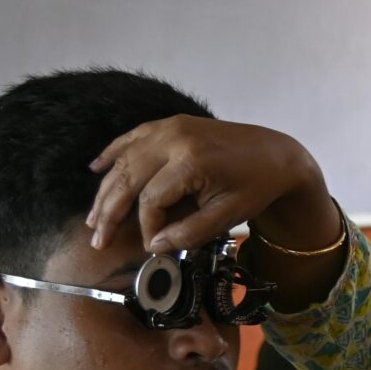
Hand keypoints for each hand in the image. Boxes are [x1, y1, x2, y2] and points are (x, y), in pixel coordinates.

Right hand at [87, 117, 329, 255]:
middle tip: (97, 240)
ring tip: (93, 218)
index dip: (146, 227)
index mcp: (192, 161)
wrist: (277, 154)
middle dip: (110, 212)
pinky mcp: (172, 123)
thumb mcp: (228, 215)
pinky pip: (134, 136)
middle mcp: (176, 138)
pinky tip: (96, 168)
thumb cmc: (256, 187)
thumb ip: (190, 232)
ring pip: (125, 159)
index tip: (149, 247)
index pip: (151, 200)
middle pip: (129, 178)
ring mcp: (172, 126)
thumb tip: (153, 246)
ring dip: (106, 189)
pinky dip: (113, 152)